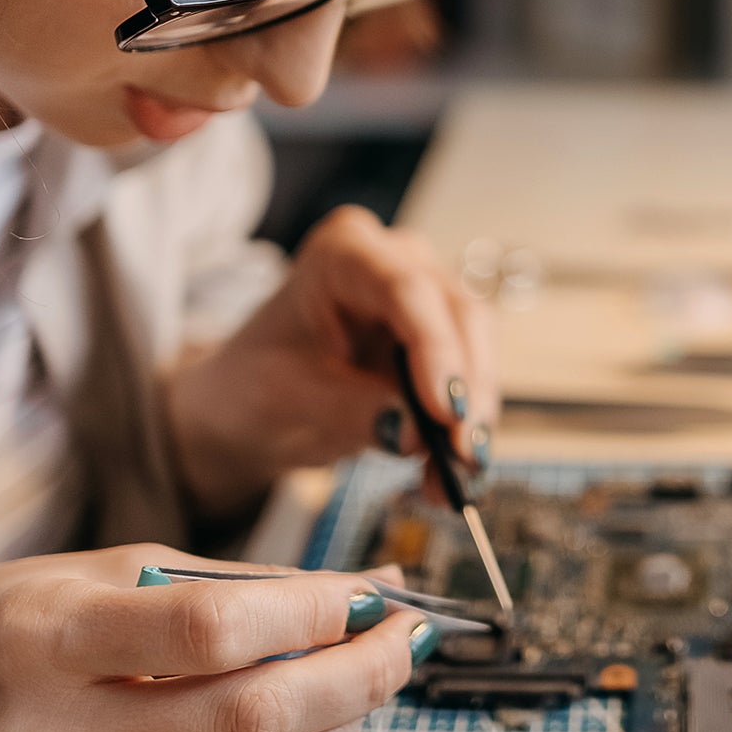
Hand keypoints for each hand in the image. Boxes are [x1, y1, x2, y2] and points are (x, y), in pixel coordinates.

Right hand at [0, 545, 428, 731]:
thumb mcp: (91, 571)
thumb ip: (219, 582)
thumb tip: (352, 592)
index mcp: (46, 638)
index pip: (209, 630)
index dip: (310, 614)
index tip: (368, 595)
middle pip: (245, 721)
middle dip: (352, 679)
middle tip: (403, 642)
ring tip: (368, 687)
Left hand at [168, 205, 497, 518]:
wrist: (253, 404)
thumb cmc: (257, 384)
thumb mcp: (291, 399)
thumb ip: (355, 410)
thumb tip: (419, 432)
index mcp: (343, 252)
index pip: (406, 290)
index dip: (436, 349)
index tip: (447, 412)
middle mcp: (398, 262)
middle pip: (458, 314)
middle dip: (468, 388)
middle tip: (464, 454)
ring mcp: (426, 298)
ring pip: (477, 349)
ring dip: (473, 417)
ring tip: (452, 479)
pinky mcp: (442, 340)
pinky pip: (471, 381)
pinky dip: (464, 429)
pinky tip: (448, 474)